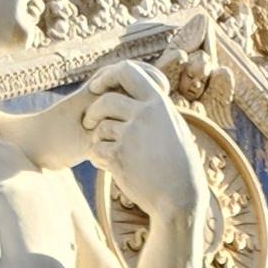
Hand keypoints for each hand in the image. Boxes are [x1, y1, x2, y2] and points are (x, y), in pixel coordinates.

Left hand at [76, 60, 202, 223]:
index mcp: (158, 102)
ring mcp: (131, 135)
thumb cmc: (179, 164)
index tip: (96, 87)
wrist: (179, 196)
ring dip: (98, 140)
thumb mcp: (173, 126)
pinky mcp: (119, 157)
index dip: (106, 77)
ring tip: (108, 151)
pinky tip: (107, 165)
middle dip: (92, 111)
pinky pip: (96, 150)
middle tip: (88, 122)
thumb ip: (155, 108)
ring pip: (100, 128)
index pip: (126, 71)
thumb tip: (143, 92)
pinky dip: (97, 158)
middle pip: (105, 100)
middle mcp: (144, 114)